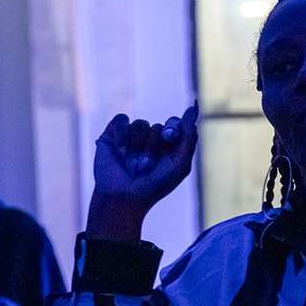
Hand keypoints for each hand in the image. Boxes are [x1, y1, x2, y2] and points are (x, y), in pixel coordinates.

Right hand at [89, 105, 199, 235]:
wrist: (123, 198)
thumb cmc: (154, 186)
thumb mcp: (180, 165)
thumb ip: (189, 137)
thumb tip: (193, 107)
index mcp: (166, 147)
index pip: (174, 124)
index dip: (173, 129)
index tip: (169, 138)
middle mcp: (149, 141)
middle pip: (158, 127)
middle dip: (153, 147)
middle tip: (147, 166)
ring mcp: (130, 137)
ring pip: (140, 123)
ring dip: (138, 145)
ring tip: (131, 164)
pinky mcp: (112, 135)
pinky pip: (122, 119)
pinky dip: (122, 135)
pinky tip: (120, 152)